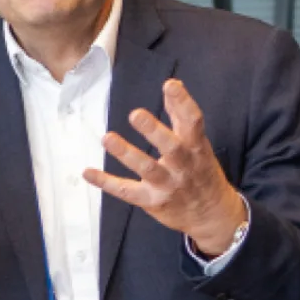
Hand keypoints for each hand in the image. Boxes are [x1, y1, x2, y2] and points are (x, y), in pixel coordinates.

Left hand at [83, 79, 245, 255]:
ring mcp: (167, 185)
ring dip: (126, 153)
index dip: (183, 102)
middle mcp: (184, 166)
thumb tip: (172, 84)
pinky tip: (87, 172)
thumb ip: (181, 116)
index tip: (170, 85)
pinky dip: (106, 183)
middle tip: (136, 114)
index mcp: (196, 147)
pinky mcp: (152, 202)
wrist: (212, 215)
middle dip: (154, 131)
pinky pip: (127, 191)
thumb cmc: (201, 171)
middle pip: (171, 147)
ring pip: (147, 169)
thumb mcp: (198, 144)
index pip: (193, 122)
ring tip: (107, 137)